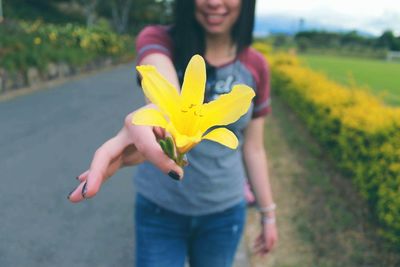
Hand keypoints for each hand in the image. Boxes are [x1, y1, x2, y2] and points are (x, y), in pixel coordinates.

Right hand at [68, 111, 182, 202]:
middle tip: (89, 193)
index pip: (146, 146)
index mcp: (138, 121)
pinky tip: (82, 190)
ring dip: (90, 181)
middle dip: (97, 173)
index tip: (177, 174)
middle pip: (106, 153)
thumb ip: (175, 146)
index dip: (161, 161)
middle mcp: (125, 132)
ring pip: (103, 163)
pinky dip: (99, 178)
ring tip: (73, 198)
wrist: (164, 107)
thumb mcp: (178, 126)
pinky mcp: (123, 152)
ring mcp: (121, 142)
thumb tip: (175, 171)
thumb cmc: (172, 115)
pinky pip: (110, 166)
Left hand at [253, 219, 277, 255]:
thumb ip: (267, 243)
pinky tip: (254, 242)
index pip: (269, 248)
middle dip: (261, 250)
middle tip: (256, 253)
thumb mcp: (267, 237)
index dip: (265, 253)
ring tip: (253, 247)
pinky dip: (258, 240)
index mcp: (273, 240)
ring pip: (262, 242)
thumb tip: (267, 250)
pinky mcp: (264, 231)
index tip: (260, 256)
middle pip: (266, 246)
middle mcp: (271, 237)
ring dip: (258, 245)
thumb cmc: (268, 228)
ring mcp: (268, 234)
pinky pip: (261, 237)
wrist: (267, 218)